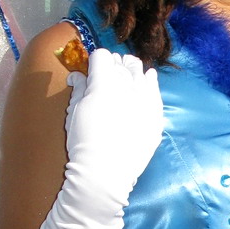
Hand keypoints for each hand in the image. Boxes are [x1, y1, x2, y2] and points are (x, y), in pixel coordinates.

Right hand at [64, 48, 163, 207]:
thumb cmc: (83, 143)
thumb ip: (79, 89)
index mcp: (103, 81)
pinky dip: (150, 81)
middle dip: (113, 65)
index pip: (101, 56)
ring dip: (131, 71)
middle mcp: (126, 84)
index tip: (93, 71)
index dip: (95, 62)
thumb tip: (77, 76)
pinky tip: (147, 80)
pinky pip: (155, 89)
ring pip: (140, 71)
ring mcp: (144, 98)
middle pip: (121, 62)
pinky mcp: (155, 112)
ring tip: (126, 78)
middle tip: (108, 76)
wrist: (105, 173)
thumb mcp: (73, 113)